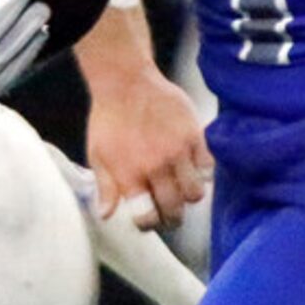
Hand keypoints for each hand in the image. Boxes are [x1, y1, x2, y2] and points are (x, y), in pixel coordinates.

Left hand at [86, 70, 210, 229]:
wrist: (126, 81)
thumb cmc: (109, 117)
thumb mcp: (97, 154)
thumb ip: (105, 187)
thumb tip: (108, 215)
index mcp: (130, 175)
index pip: (148, 217)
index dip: (149, 224)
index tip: (148, 219)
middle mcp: (156, 167)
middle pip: (174, 210)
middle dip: (171, 218)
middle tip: (169, 213)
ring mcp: (178, 152)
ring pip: (195, 194)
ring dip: (188, 197)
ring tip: (181, 191)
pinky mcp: (194, 136)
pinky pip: (207, 168)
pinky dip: (201, 174)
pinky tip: (190, 168)